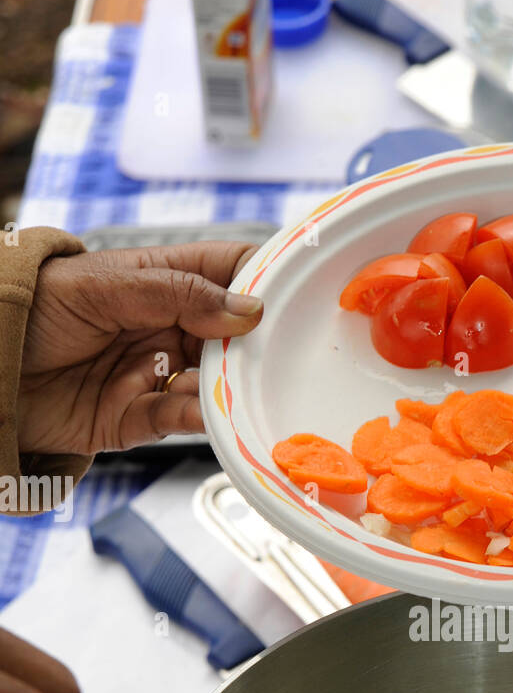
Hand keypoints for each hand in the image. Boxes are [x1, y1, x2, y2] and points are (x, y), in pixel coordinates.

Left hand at [17, 240, 263, 456]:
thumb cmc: (29, 307)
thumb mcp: (104, 285)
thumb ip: (178, 294)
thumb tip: (249, 309)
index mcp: (160, 281)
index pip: (228, 272)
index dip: (266, 277)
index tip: (302, 290)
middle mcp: (165, 327)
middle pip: (233, 335)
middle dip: (259, 344)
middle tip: (286, 351)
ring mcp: (155, 373)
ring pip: (215, 382)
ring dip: (233, 385)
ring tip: (249, 385)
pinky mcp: (138, 418)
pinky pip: (184, 420)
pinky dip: (204, 419)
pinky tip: (217, 414)